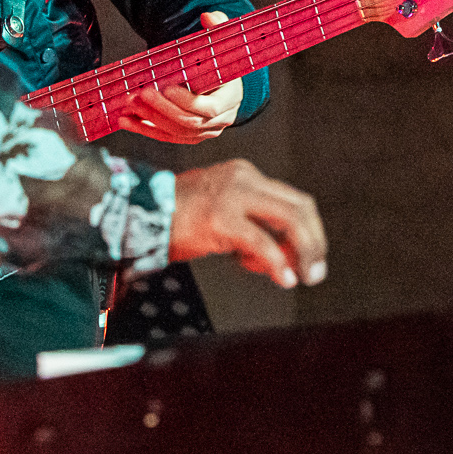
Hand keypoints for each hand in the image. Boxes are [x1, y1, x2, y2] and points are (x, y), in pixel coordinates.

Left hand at [119, 11, 244, 144]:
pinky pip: (166, 136)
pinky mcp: (189, 136)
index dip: (186, 101)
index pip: (209, 108)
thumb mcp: (221, 42)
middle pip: (189, 122)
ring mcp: (204, 131)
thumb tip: (208, 16)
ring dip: (150, 118)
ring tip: (129, 103)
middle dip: (162, 109)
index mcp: (230, 98)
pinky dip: (145, 129)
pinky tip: (125, 121)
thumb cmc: (217, 60)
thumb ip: (217, 27)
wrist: (221, 83)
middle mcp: (220, 119)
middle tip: (141, 93)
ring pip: (175, 131)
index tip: (166, 86)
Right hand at [167, 157, 325, 288]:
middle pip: (299, 207)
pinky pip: (262, 243)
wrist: (137, 212)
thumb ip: (249, 223)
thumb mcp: (219, 210)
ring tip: (302, 276)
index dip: (308, 230)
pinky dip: (277, 263)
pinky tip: (283, 278)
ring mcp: (233, 196)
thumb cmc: (173, 216)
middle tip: (315, 269)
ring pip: (289, 220)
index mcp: (244, 175)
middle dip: (314, 241)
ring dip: (304, 251)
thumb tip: (278, 252)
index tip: (310, 255)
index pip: (293, 199)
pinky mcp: (221, 219)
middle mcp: (244, 179)